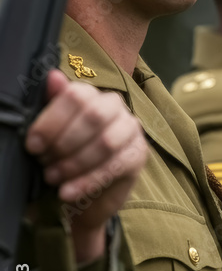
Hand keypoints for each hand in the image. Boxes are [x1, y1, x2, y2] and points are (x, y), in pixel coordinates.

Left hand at [25, 70, 146, 264]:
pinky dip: (88, 181)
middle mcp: (116, 107)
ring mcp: (131, 130)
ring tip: (53, 178)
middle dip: (64, 142)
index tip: (33, 145)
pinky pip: (115, 166)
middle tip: (44, 163)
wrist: (88, 193)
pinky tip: (68, 192)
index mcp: (93, 95)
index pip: (77, 95)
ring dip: (75, 163)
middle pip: (94, 115)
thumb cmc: (68, 156)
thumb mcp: (54, 131)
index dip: (52, 120)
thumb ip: (54, 105)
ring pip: (106, 141)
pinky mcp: (139, 155)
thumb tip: (53, 76)